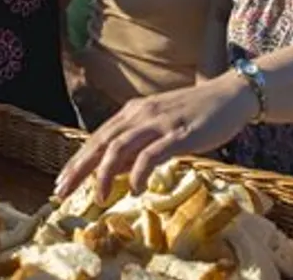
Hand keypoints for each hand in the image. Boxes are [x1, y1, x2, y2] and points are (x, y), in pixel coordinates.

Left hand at [53, 74, 257, 203]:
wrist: (231, 95)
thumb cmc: (196, 114)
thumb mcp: (160, 128)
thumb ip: (137, 147)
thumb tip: (114, 171)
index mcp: (134, 113)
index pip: (98, 138)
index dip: (78, 160)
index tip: (62, 181)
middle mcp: (141, 114)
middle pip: (102, 142)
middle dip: (80, 168)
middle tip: (61, 192)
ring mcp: (160, 123)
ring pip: (121, 147)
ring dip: (105, 173)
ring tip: (98, 197)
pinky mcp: (180, 134)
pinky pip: (153, 154)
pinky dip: (139, 172)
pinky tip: (135, 190)